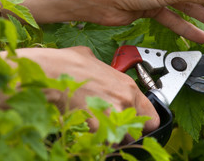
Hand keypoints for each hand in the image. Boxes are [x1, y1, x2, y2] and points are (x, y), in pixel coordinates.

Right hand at [2, 46, 159, 133]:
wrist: (51, 73)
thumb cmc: (70, 64)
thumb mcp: (96, 62)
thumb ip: (108, 74)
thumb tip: (104, 75)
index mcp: (128, 87)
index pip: (152, 118)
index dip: (144, 123)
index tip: (137, 125)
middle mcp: (125, 102)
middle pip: (135, 132)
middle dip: (125, 132)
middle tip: (111, 125)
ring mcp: (112, 116)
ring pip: (120, 140)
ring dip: (112, 137)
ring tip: (98, 128)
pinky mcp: (96, 128)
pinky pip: (103, 143)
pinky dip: (97, 141)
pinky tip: (87, 130)